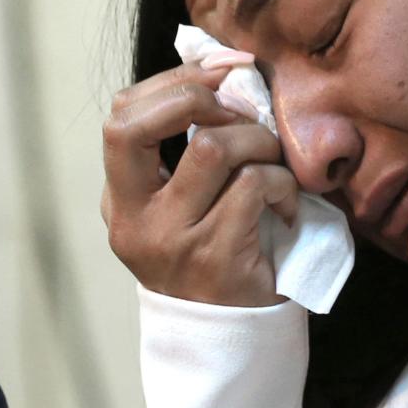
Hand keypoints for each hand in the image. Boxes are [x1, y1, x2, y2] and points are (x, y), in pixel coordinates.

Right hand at [101, 62, 298, 306]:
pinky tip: (286, 208)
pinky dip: (282, 185)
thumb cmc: (213, 254)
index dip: (174, 79)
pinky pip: (254, 186)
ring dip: (259, 142)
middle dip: (198, 97)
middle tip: (241, 112)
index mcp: (121, 198)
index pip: (121, 115)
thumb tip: (220, 69)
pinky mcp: (214, 258)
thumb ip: (185, 148)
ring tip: (273, 166)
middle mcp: (133, 219)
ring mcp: (170, 241)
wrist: (228, 338)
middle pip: (139, 123)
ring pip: (214, 147)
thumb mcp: (183, 203)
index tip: (223, 69)